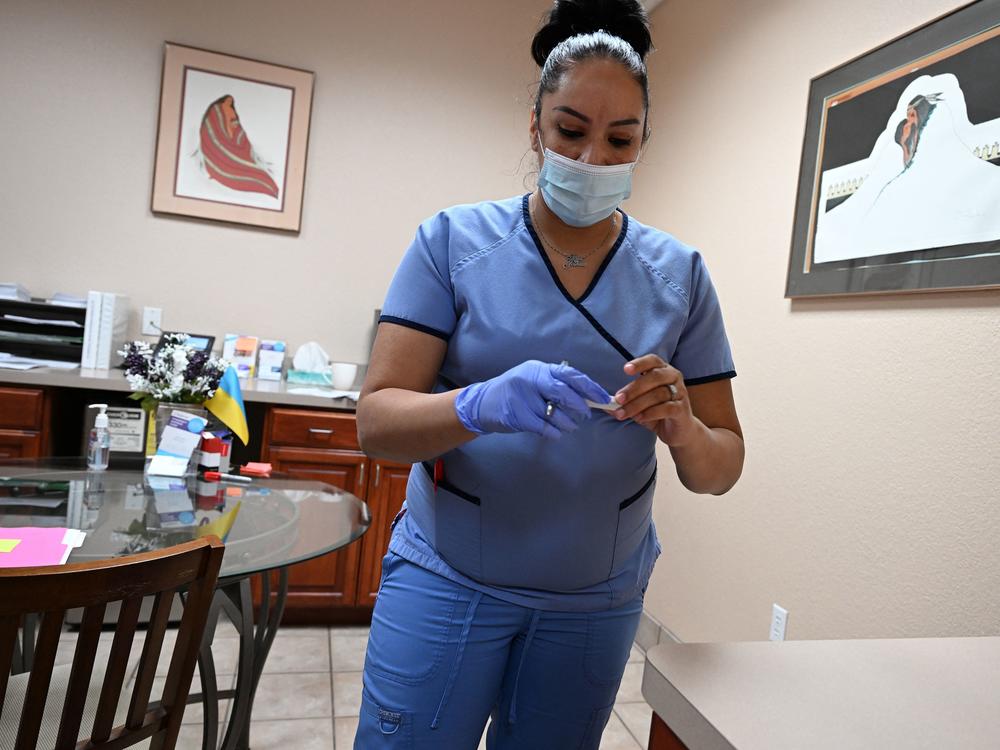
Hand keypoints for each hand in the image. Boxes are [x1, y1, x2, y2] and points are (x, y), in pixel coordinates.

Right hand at [454, 360, 610, 438]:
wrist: (482, 403)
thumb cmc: (515, 392)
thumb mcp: (533, 379)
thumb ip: (556, 384)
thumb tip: (587, 396)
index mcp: (539, 368)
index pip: (570, 374)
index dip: (589, 386)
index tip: (602, 397)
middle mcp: (531, 379)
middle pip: (564, 392)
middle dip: (579, 405)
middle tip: (586, 414)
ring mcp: (522, 397)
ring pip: (554, 413)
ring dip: (567, 423)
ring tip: (570, 426)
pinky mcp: (517, 415)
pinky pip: (543, 427)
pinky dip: (553, 432)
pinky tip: (555, 433)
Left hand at [612, 355, 696, 445]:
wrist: (679, 431)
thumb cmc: (657, 412)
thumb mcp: (639, 404)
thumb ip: (624, 401)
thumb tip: (602, 403)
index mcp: (663, 370)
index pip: (653, 360)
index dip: (640, 363)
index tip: (626, 369)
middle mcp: (674, 378)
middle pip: (654, 377)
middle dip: (633, 388)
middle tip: (618, 399)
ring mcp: (680, 393)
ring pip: (658, 394)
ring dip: (637, 404)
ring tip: (623, 413)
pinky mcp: (682, 409)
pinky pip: (667, 408)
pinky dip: (651, 413)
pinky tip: (639, 418)